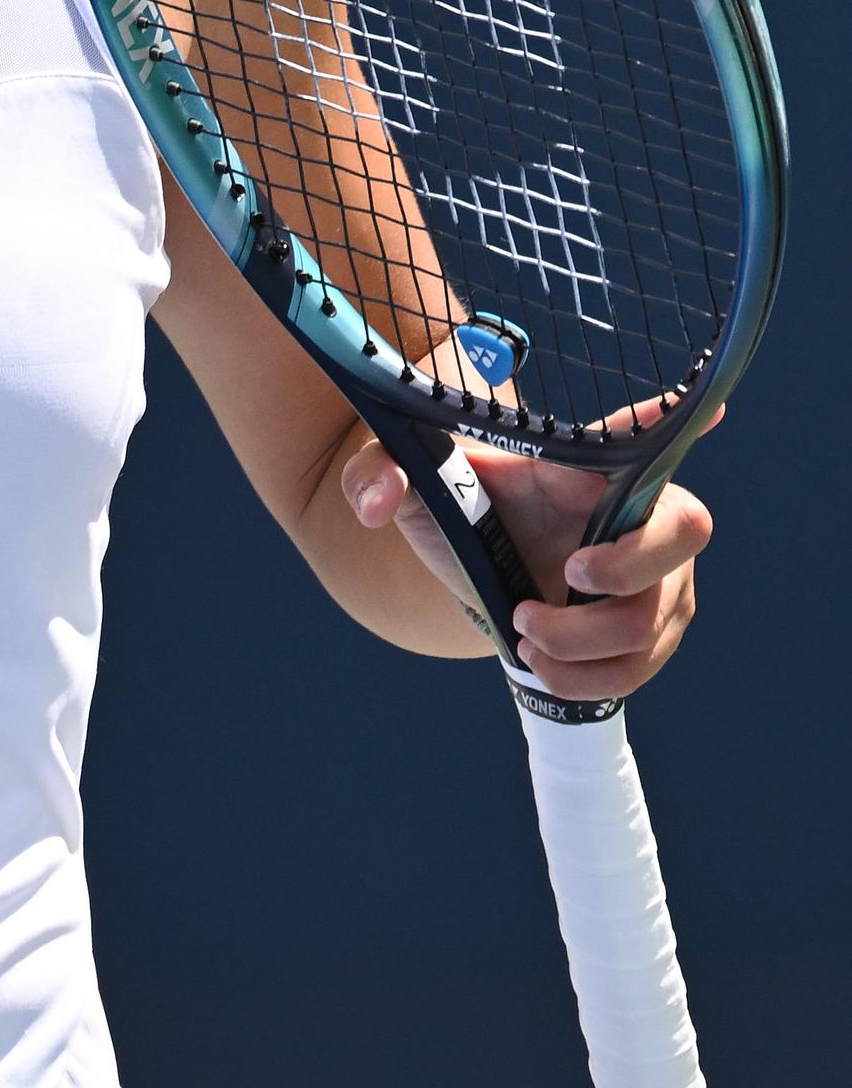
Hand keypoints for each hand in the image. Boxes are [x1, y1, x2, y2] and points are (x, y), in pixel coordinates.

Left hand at [341, 404, 721, 703]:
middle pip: (685, 530)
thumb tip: (376, 497)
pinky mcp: (650, 630)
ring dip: (580, 641)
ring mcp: (654, 575)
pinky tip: (539, 663)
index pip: (637, 434)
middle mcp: (636, 514)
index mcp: (583, 466)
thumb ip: (378, 472)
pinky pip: (640, 667)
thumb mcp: (411, 483)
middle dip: (631, 565)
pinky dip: (584, 677)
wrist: (477, 566)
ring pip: (651, 619)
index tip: (710, 409)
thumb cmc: (457, 509)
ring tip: (523, 628)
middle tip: (568, 573)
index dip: (673, 424)